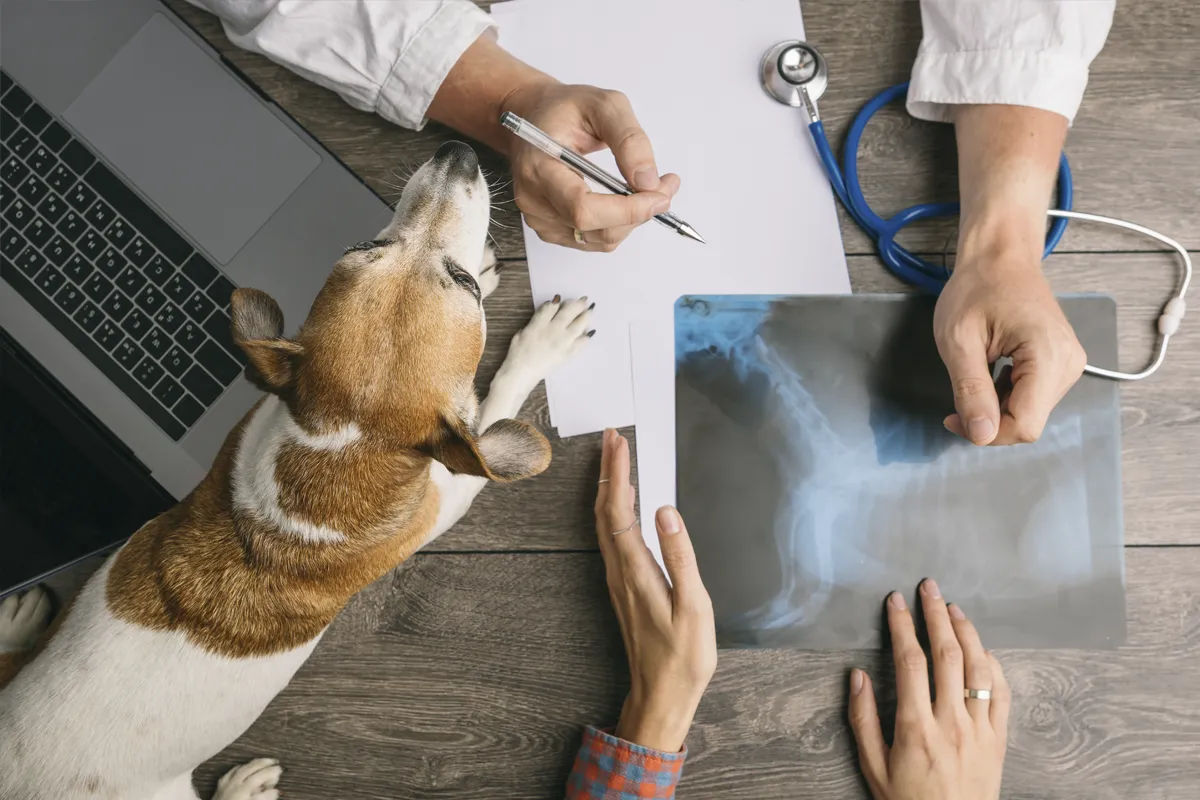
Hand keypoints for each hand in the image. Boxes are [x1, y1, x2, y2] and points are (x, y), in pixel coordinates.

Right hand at [501, 81, 679, 251]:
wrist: (532, 119)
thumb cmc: (562, 109)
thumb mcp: (603, 105)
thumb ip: (629, 140)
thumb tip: (648, 181)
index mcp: (539, 167)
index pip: (582, 208)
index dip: (627, 210)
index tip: (660, 194)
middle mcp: (533, 199)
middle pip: (594, 229)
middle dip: (638, 214)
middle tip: (665, 187)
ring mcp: (539, 218)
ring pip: (600, 239)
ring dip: (632, 220)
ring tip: (646, 189)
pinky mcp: (550, 228)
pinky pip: (594, 240)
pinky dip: (618, 224)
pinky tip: (624, 201)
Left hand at [595, 429, 716, 751]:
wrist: (661, 694)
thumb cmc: (683, 656)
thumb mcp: (693, 606)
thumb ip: (679, 556)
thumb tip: (665, 512)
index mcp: (635, 570)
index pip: (619, 510)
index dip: (617, 473)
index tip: (618, 442)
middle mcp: (619, 571)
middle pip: (605, 510)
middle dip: (608, 471)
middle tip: (612, 437)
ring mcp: (618, 579)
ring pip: (604, 523)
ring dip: (609, 489)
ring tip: (615, 460)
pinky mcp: (624, 586)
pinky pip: (611, 538)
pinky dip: (614, 511)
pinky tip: (623, 505)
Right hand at [849, 580, 1010, 799]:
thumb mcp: (873, 768)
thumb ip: (863, 720)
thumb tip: (857, 676)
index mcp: (916, 727)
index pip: (910, 662)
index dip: (902, 626)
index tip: (895, 601)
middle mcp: (952, 722)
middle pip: (947, 654)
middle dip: (935, 615)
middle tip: (928, 587)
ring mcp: (980, 730)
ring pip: (979, 668)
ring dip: (967, 632)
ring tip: (953, 608)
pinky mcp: (999, 740)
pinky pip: (1002, 694)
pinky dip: (994, 666)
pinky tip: (982, 650)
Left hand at [938, 104, 1084, 445]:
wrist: (1000, 256)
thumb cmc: (976, 289)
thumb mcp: (960, 341)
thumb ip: (971, 390)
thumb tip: (981, 436)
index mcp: (1048, 357)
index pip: (1026, 426)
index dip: (987, 432)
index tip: (953, 417)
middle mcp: (1069, 365)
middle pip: (1029, 422)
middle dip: (989, 421)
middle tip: (956, 400)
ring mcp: (1070, 365)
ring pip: (1030, 413)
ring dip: (997, 408)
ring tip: (974, 377)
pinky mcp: (1062, 363)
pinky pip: (1034, 397)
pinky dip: (1007, 397)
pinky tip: (990, 375)